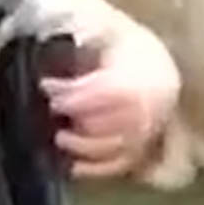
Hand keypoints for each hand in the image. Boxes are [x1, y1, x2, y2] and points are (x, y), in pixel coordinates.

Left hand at [42, 40, 180, 180]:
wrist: (155, 67)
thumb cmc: (125, 51)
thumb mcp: (109, 35)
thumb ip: (87, 36)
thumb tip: (58, 39)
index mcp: (142, 77)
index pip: (107, 90)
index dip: (75, 93)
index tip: (48, 87)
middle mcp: (150, 108)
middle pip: (111, 121)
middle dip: (77, 117)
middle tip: (51, 110)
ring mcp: (147, 133)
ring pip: (116, 146)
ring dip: (84, 145)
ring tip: (59, 138)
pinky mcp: (141, 151)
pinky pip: (120, 166)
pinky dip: (96, 169)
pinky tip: (73, 167)